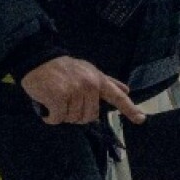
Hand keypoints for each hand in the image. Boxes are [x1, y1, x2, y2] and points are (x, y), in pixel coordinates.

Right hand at [21, 56, 144, 124]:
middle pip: (89, 117)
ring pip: (73, 118)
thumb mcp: (89, 71)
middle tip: (66, 102)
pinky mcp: (58, 97)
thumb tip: (126, 89)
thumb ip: (108, 82)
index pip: (118, 96)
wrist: (39, 60)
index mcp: (98, 80)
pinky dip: (50, 117)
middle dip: (77, 115)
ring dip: (62, 115)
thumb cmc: (64, 68)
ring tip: (56, 100)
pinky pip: (58, 118)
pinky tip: (47, 107)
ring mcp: (74, 91)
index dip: (130, 109)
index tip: (141, 119)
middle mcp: (89, 86)